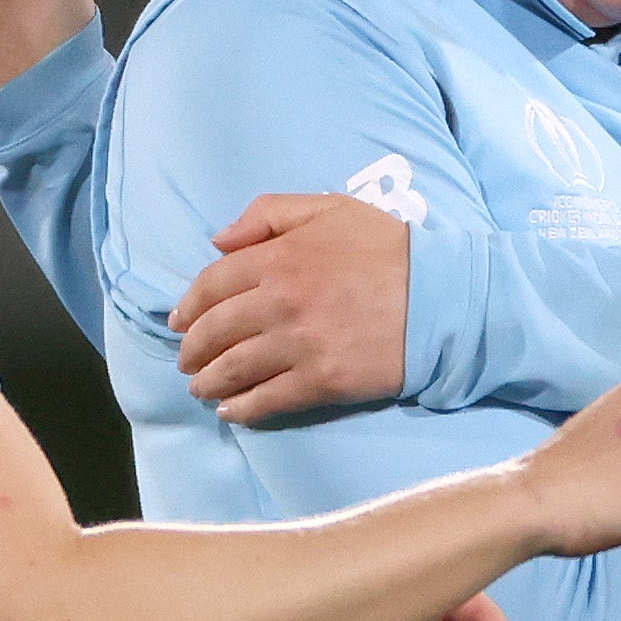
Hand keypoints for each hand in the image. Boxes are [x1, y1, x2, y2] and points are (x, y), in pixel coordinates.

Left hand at [175, 194, 411, 418]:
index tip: (178, 321)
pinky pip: (268, 399)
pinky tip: (231, 411)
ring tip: (200, 388)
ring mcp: (299, 344)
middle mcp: (280, 301)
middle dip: (192, 349)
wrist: (442, 299)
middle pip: (215, 330)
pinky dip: (242, 408)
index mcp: (279, 257)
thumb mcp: (329, 209)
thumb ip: (269, 214)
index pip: (213, 283)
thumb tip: (218, 241)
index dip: (188, 306)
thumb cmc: (388, 249)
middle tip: (187, 361)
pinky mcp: (321, 381)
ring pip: (234, 368)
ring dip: (209, 382)